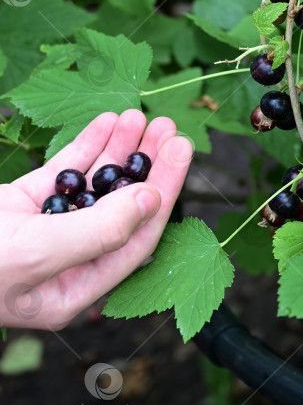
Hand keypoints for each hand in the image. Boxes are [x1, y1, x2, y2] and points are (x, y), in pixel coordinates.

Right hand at [0, 109, 191, 329]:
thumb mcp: (36, 255)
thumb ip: (97, 232)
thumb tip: (151, 201)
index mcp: (74, 288)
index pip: (136, 237)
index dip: (164, 192)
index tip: (181, 152)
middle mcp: (66, 260)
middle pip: (121, 207)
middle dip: (147, 166)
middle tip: (170, 127)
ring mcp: (43, 230)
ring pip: (94, 186)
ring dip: (119, 150)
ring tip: (142, 116)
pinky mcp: (20, 205)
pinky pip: (61, 174)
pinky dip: (84, 147)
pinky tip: (107, 122)